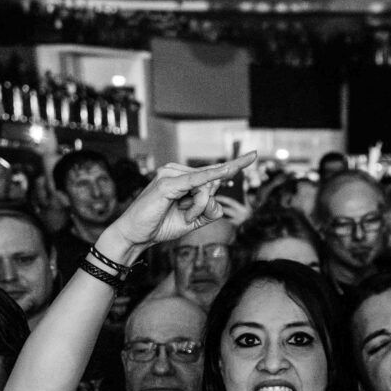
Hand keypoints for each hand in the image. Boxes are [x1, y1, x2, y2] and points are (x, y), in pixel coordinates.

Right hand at [108, 155, 255, 249]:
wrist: (136, 235)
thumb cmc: (160, 225)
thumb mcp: (193, 220)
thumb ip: (209, 210)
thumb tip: (218, 200)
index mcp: (183, 177)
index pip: (213, 171)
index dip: (235, 165)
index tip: (254, 155)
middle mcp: (177, 171)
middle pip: (212, 184)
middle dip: (206, 207)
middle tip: (188, 218)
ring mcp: (171, 174)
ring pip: (206, 188)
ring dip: (199, 209)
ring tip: (183, 217)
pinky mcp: (167, 183)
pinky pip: (196, 181)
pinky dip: (210, 179)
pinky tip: (228, 170)